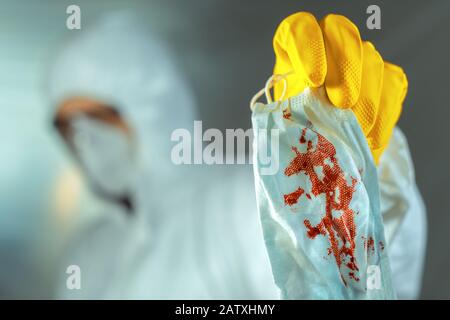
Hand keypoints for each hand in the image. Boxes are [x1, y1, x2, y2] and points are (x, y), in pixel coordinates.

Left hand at [273, 12, 407, 163]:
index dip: (308, 48)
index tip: (313, 80)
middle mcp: (329, 42)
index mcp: (296, 48)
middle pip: (341, 34)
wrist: (326, 137)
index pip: (298, 28)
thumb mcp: (287, 114)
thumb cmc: (298, 122)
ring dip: (366, 98)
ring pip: (371, 60)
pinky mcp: (387, 75)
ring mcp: (361, 55)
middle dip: (345, 69)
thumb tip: (309, 113)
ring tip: (356, 128)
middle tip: (342, 103)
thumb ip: (294, 106)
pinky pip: (392, 85)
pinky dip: (383, 114)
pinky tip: (370, 136)